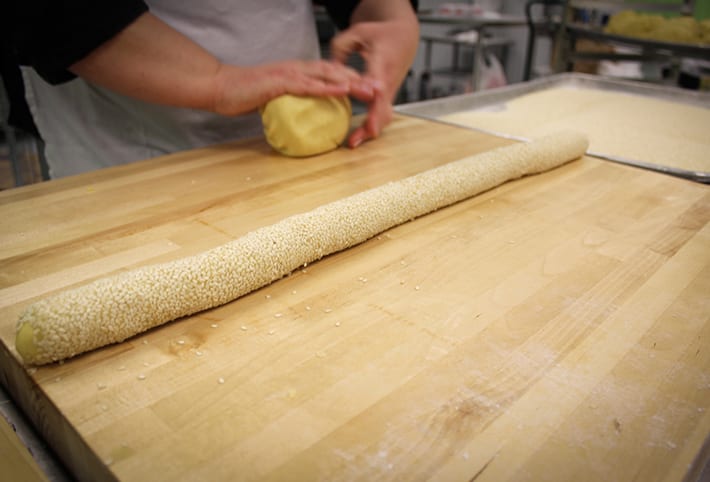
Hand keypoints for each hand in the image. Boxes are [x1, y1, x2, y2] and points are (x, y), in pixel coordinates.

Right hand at [210, 59, 380, 115]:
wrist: (220, 88)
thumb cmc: (242, 95)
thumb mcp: (273, 101)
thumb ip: (290, 105)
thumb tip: (301, 120)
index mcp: (297, 73)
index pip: (329, 74)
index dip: (350, 79)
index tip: (368, 89)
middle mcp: (297, 69)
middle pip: (335, 71)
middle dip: (359, 79)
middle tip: (378, 88)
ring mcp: (289, 73)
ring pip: (327, 75)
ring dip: (350, 81)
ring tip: (369, 88)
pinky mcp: (280, 81)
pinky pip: (309, 84)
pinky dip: (328, 86)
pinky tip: (343, 89)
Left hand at [331, 14, 418, 147]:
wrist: (403, 38)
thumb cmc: (380, 34)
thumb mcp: (358, 32)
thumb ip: (340, 47)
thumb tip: (329, 69)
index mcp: (382, 62)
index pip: (378, 82)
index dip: (373, 94)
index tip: (368, 106)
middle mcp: (387, 80)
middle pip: (383, 107)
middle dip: (371, 124)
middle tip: (353, 141)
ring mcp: (389, 91)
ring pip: (384, 115)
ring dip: (371, 130)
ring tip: (353, 142)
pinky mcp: (386, 96)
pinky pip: (382, 114)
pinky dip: (372, 126)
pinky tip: (359, 136)